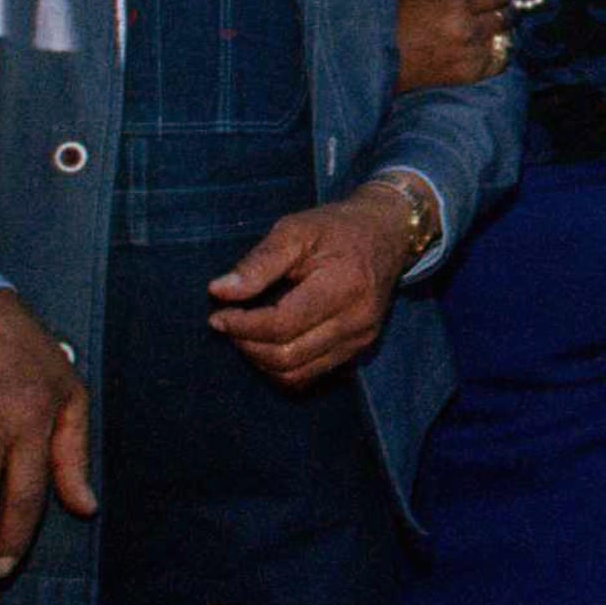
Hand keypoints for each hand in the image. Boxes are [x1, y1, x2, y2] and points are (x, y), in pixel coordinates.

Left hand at [205, 187, 424, 389]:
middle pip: (287, 356)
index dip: (243, 325)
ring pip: (296, 374)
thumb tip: (218, 291)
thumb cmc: (336, 228)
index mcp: (344, 286)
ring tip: (246, 333)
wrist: (387, 234)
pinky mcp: (358, 350)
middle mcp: (357, 321)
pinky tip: (269, 342)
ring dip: (260, 360)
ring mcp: (360, 340)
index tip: (218, 314)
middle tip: (228, 323)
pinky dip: (281, 366)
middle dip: (247, 344)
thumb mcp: (295, 230)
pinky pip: (310, 375)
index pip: (283, 325)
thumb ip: (259, 262)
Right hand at [395, 0, 511, 92]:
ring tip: (486, 27)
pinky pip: (501, 61)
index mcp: (456, 5)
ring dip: (500, 30)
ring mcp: (470, 55)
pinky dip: (498, 52)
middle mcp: (468, 31)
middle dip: (502, 9)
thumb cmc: (394, 19)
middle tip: (490, 8)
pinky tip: (483, 46)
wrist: (376, 62)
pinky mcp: (469, 75)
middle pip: (507, 15)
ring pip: (506, 37)